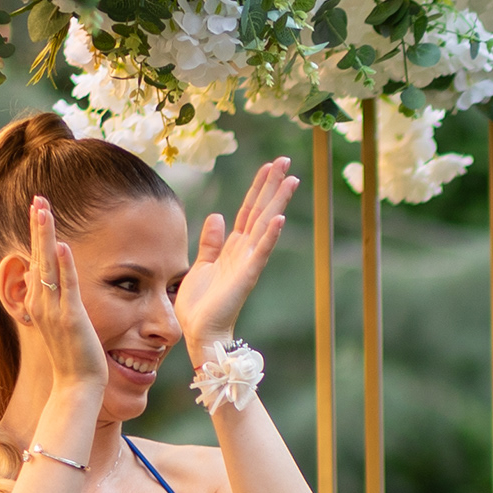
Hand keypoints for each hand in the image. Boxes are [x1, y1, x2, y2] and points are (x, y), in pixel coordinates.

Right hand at [3, 196, 108, 402]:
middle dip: (37, 225)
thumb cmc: (75, 357)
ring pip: (47, 265)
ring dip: (45, 236)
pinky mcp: (71, 319)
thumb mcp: (62, 323)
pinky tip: (63, 245)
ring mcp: (54, 310)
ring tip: (43, 208)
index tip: (38, 209)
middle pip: (37, 255)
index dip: (37, 234)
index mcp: (39, 302)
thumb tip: (50, 282)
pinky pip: (67, 288)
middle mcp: (41, 303)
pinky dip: (65, 266)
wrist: (78, 386)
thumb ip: (57, 301)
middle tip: (37, 197)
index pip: (37, 260)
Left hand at [175, 157, 296, 354]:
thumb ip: (210, 241)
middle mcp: (244, 251)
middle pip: (260, 210)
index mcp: (233, 246)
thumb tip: (217, 215)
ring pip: (264, 225)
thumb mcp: (200, 264)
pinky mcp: (246, 276)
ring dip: (277, 202)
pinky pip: (260, 252)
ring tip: (291, 180)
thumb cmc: (200, 304)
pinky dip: (270, 236)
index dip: (258, 187)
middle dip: (273, 185)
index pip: (248, 210)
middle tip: (286, 161)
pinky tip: (279, 218)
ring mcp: (247, 262)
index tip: (269, 166)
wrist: (200, 332)